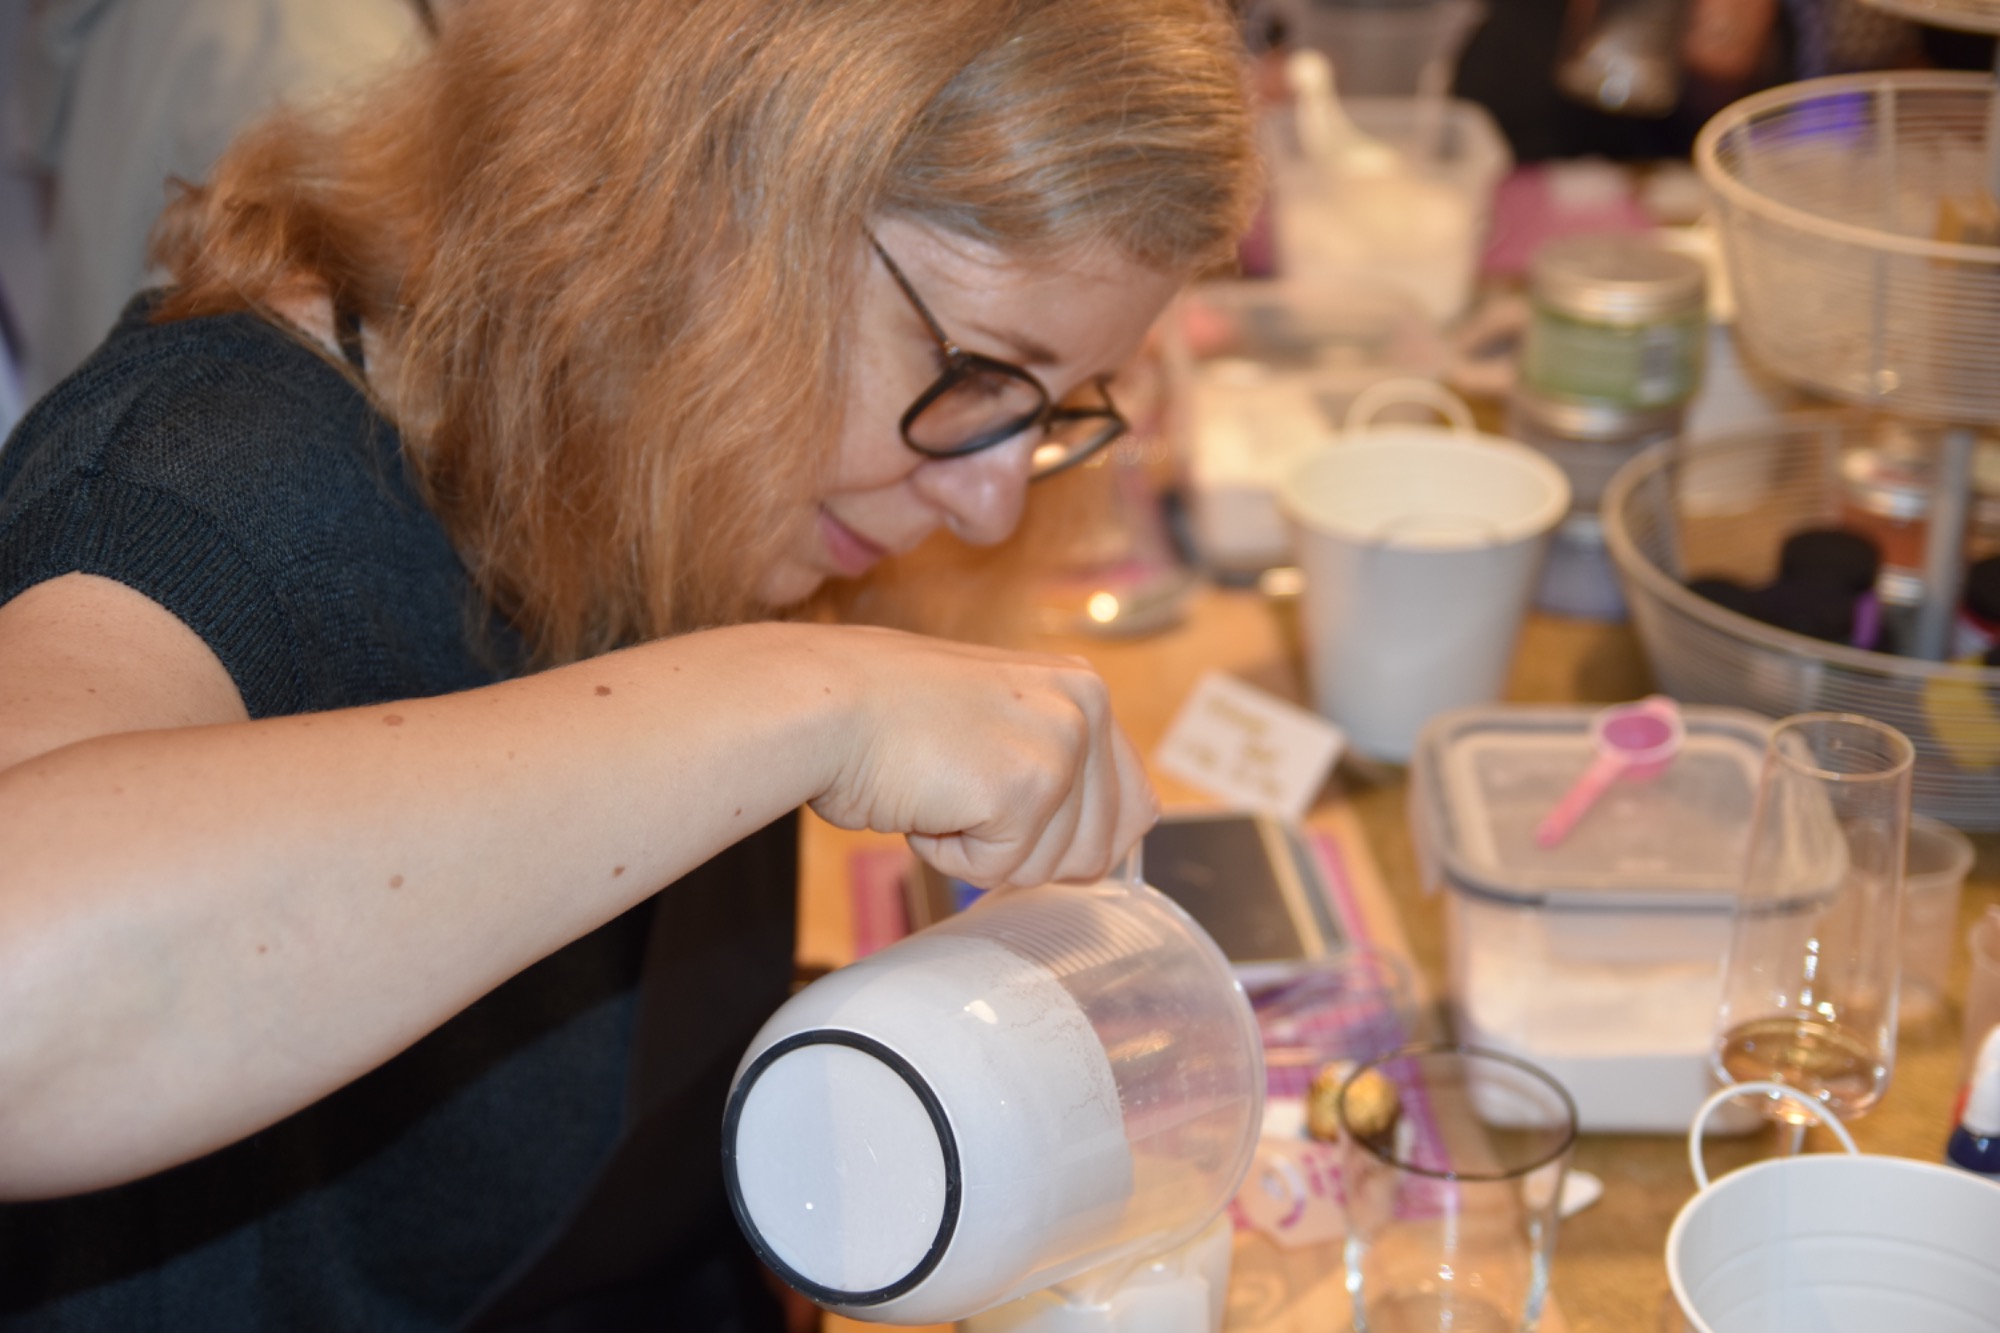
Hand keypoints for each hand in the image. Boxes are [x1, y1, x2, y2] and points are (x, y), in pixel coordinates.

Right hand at [806, 627, 1157, 889]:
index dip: (1078, 841)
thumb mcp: (995, 725)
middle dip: (1026, 849)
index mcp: (1083, 689)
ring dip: (983, 849)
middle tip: (962, 797)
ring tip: (939, 788)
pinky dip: (950, 854)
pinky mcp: (1027, 785)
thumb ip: (1053, 768)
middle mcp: (1086, 707)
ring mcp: (1061, 744)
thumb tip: (1095, 854)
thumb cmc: (885, 715)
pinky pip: (999, 870)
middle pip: (1099, 849)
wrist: (824, 702)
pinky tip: (925, 799)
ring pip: (1050, 867)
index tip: (1020, 827)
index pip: (1133, 805)